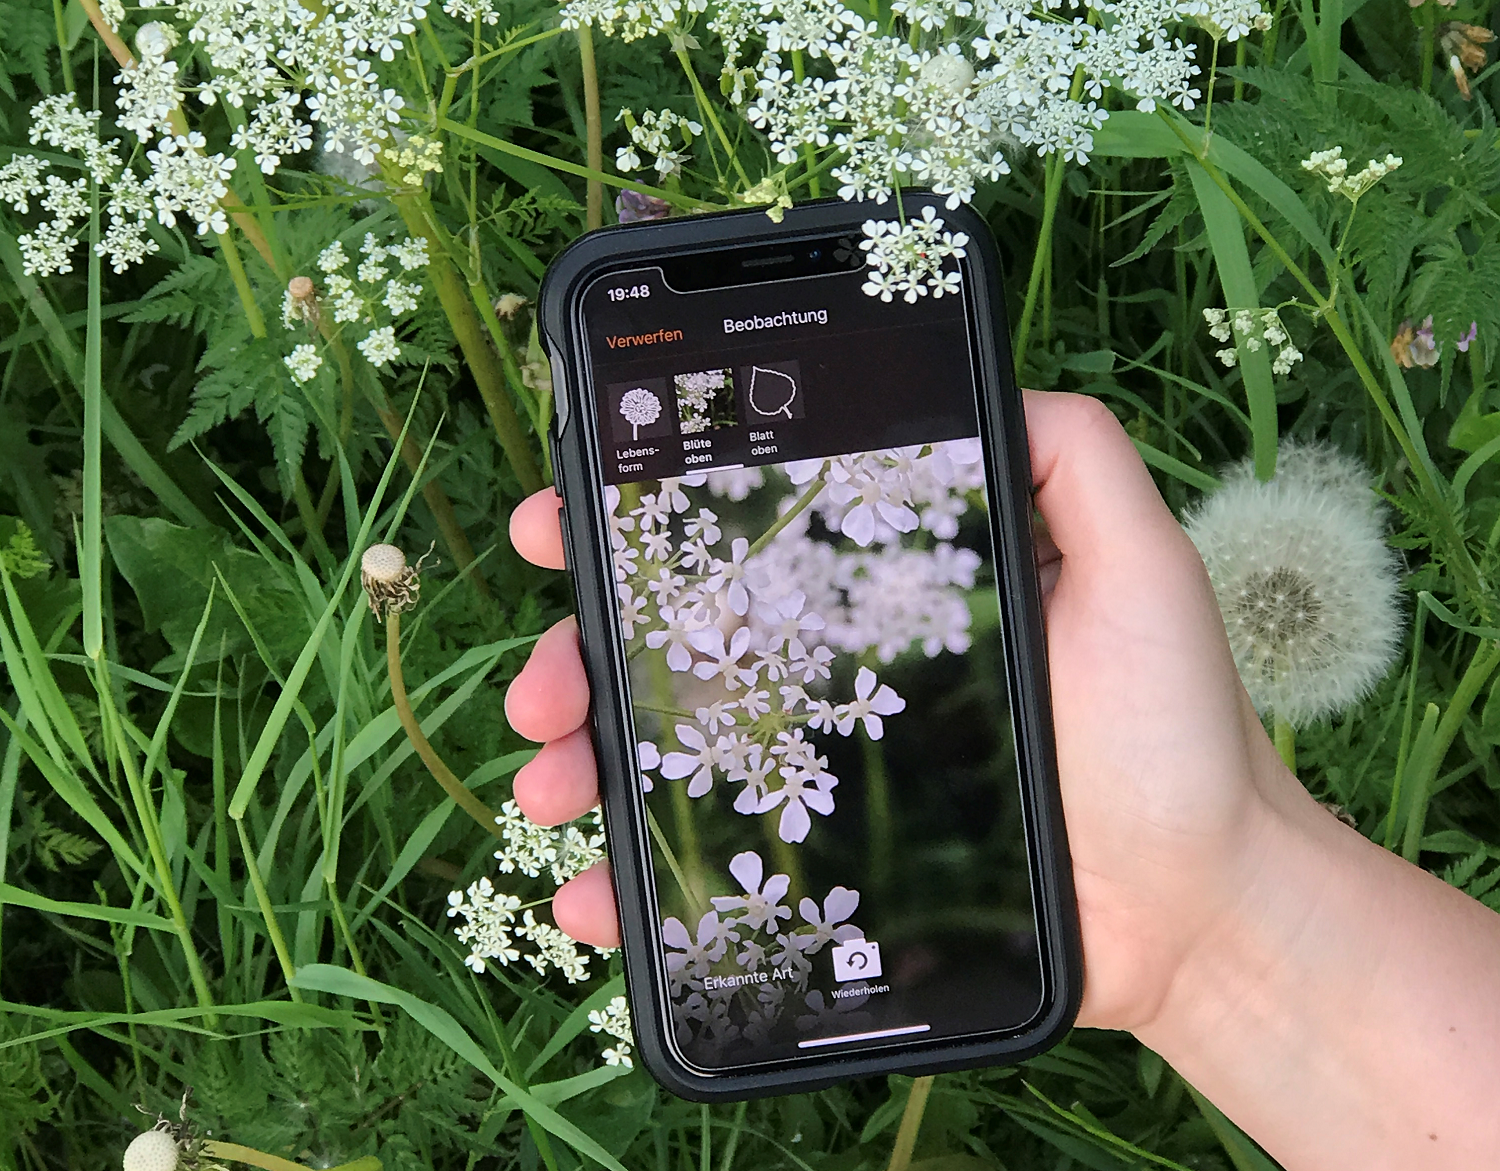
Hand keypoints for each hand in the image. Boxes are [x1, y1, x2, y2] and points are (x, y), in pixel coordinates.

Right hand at [503, 390, 1288, 1030]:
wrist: (1198, 904)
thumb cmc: (1175, 728)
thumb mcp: (1139, 565)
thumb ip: (1075, 460)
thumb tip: (990, 378)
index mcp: (878, 596)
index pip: (738, 546)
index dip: (638, 526)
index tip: (561, 517)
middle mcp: (833, 677)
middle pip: (673, 652)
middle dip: (577, 656)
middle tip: (540, 689)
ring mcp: (823, 781)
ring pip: (666, 759)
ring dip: (582, 765)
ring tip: (549, 785)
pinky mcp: (829, 875)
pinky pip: (707, 877)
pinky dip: (634, 888)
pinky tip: (595, 899)